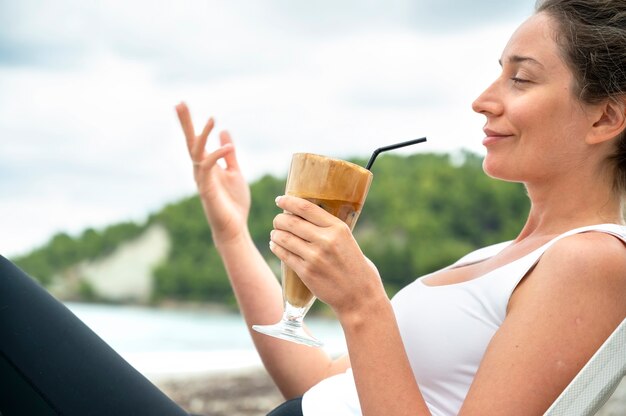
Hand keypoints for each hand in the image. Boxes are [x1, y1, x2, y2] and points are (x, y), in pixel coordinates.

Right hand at [175, 102, 250, 243]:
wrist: (233, 228)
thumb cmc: (233, 203)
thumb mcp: (234, 172)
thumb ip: (229, 154)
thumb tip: (224, 132)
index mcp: (206, 165)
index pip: (196, 140)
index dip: (190, 123)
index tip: (182, 104)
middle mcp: (200, 170)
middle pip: (190, 142)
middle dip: (185, 123)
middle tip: (179, 103)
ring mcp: (202, 179)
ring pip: (197, 153)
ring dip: (203, 136)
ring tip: (212, 119)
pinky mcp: (207, 189)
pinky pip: (209, 168)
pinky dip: (218, 155)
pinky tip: (228, 146)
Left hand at [269, 195, 384, 316]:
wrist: (359, 296)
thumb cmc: (355, 267)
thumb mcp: (348, 240)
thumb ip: (329, 229)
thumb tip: (306, 217)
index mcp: (338, 228)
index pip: (306, 208)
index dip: (289, 201)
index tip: (280, 200)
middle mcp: (326, 240)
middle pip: (291, 222)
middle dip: (279, 220)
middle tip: (277, 221)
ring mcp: (314, 257)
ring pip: (284, 238)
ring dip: (275, 234)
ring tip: (275, 234)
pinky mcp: (306, 272)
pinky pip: (284, 255)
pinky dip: (276, 248)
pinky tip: (274, 245)